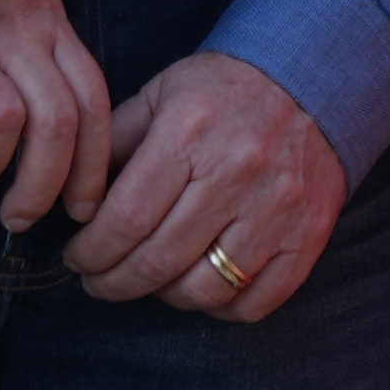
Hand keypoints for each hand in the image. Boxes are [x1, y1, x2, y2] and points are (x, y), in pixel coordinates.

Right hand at [0, 0, 114, 230]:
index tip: (86, 207)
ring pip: (2, 126)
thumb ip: (24, 26)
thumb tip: (31, 94)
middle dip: (45, 186)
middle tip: (21, 219)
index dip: (95, 160)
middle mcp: (11, 36)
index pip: (92, 103)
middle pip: (57, 125)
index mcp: (43, 21)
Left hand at [68, 49, 349, 321]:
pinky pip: (255, 303)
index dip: (93, 251)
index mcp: (191, 132)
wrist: (313, 80)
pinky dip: (220, 308)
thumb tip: (75, 201)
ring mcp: (278, 209)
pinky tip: (200, 286)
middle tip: (98, 281)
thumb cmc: (223, 91)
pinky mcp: (308, 236)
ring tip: (149, 280)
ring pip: (205, 290)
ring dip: (164, 296)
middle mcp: (238, 172)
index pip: (127, 217)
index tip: (78, 258)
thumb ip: (114, 143)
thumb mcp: (161, 94)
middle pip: (159, 260)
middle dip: (114, 282)